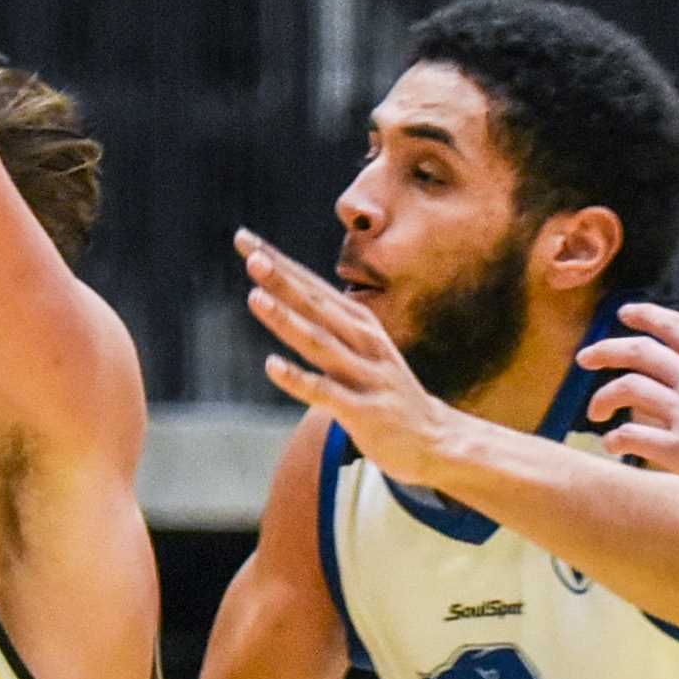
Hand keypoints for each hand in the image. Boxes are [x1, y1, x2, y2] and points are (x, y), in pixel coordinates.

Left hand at [236, 232, 464, 479]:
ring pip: (319, 342)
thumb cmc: (385, 390)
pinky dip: (297, 378)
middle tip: (251, 256)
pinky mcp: (362, 410)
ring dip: (287, 319)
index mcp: (360, 323)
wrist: (434, 438)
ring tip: (255, 297)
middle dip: (282, 279)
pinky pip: (324, 392)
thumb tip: (290, 293)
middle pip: (316, 305)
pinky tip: (271, 365)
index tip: (244, 240)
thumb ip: (330, 322)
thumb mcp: (363, 347)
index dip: (280, 262)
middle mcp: (364, 341)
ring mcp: (364, 375)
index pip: (312, 286)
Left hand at [585, 302, 678, 508]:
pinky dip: (616, 437)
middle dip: (605, 349)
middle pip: (639, 351)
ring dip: (603, 397)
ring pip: (627, 389)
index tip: (624, 315)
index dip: (644, 316)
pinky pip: (633, 437)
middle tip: (584, 357)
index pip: (674, 326)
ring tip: (595, 413)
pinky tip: (613, 444)